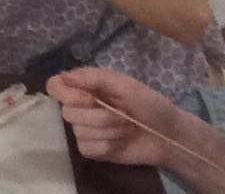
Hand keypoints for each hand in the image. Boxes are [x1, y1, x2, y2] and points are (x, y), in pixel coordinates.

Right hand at [47, 67, 182, 168]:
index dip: (66, 94)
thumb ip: (94, 77)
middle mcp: (81, 106)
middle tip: (123, 116)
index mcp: (86, 87)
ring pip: (78, 131)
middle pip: (67, 112)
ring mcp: (85, 129)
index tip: (90, 99)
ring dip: (108, 132)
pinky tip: (120, 143)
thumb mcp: (126, 84)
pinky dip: (105, 146)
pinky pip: (85, 148)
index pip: (55, 85)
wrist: (169, 136)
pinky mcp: (93, 149)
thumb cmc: (150, 104)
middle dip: (100, 117)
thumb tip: (64, 76)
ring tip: (126, 129)